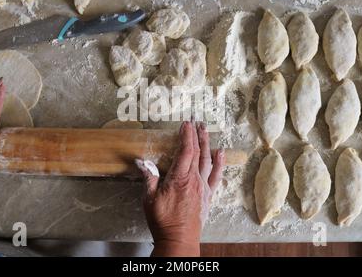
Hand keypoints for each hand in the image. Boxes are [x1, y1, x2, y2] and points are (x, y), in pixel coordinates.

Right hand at [136, 121, 224, 256]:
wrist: (179, 240)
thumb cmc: (163, 221)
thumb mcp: (150, 199)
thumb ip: (149, 177)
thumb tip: (141, 160)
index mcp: (179, 178)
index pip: (185, 151)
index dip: (186, 136)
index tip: (185, 124)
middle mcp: (194, 179)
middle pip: (198, 152)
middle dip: (196, 135)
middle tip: (196, 121)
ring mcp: (203, 187)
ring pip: (207, 160)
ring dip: (207, 143)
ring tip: (206, 130)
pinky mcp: (208, 195)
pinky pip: (216, 176)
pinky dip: (219, 163)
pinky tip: (221, 153)